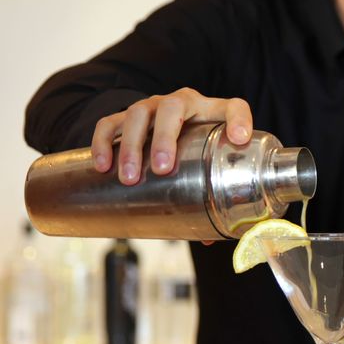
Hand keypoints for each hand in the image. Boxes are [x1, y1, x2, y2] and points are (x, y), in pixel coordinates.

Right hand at [91, 87, 252, 183]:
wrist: (168, 131)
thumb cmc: (196, 151)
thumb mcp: (210, 165)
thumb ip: (214, 197)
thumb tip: (207, 240)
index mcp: (213, 112)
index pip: (233, 108)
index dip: (238, 119)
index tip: (240, 137)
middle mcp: (183, 103)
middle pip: (174, 107)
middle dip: (166, 137)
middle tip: (162, 168)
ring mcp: (152, 107)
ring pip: (138, 114)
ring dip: (132, 145)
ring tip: (129, 177)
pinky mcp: (126, 116)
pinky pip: (109, 123)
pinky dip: (103, 142)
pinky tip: (102, 166)